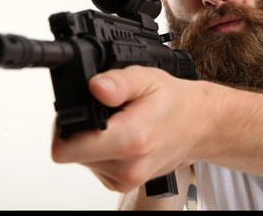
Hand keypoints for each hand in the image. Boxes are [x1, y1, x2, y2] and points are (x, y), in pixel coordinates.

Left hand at [51, 66, 201, 192]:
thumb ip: (118, 82)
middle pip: (72, 153)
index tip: (80, 109)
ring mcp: (125, 181)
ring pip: (82, 160)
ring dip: (92, 140)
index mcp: (131, 140)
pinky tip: (122, 136)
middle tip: (105, 111)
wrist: (199, 125)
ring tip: (119, 123)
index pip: (66, 148)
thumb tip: (94, 87)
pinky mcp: (122, 184)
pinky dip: (102, 150)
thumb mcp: (147, 78)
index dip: (63, 125)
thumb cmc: (174, 101)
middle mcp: (128, 168)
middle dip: (80, 130)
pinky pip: (95, 166)